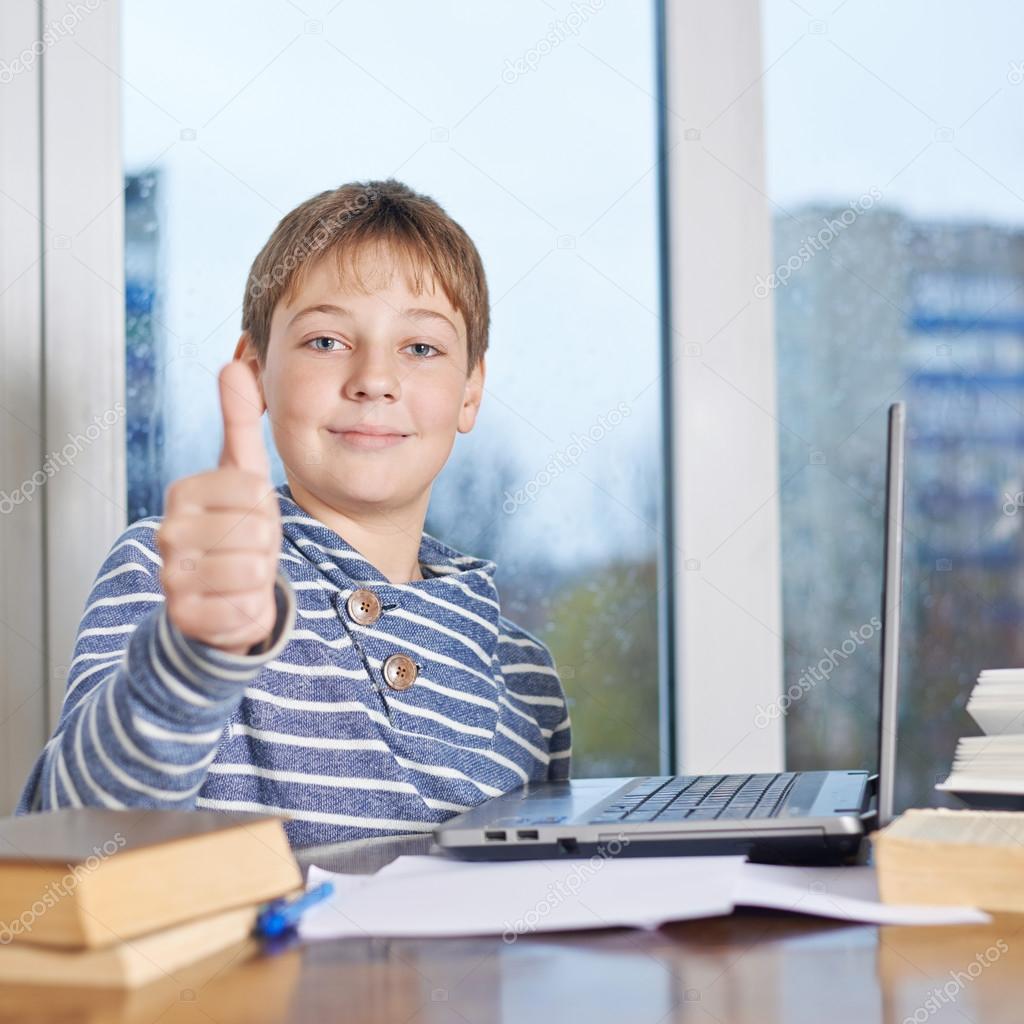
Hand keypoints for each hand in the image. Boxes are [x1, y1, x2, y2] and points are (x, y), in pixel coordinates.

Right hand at [157, 360, 282, 655]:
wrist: (220, 594)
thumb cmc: (236, 527)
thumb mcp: (242, 473)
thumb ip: (239, 420)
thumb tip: (235, 362)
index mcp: (184, 492)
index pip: (254, 491)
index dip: (267, 508)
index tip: (250, 515)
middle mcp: (168, 533)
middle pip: (256, 532)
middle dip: (267, 544)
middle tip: (250, 549)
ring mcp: (172, 577)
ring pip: (253, 572)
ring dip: (262, 577)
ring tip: (244, 573)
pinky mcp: (185, 618)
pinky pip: (245, 609)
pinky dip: (252, 609)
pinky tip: (237, 602)